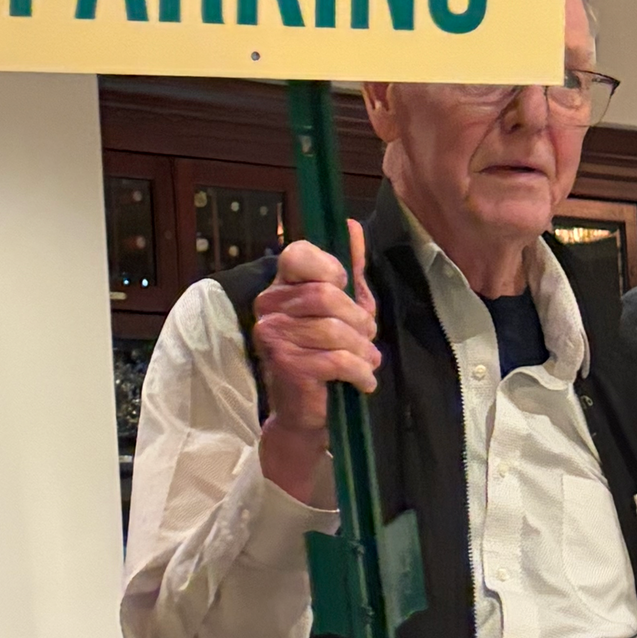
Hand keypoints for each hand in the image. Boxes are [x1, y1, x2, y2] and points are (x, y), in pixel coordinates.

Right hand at [254, 220, 377, 504]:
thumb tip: (352, 226)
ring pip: (334, 330)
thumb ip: (349, 268)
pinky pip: (336, 360)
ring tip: (366, 361)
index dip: (330, 268)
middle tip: (367, 337)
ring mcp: (272, 335)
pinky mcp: (284, 365)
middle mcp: (268, 305)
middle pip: (326, 295)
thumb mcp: (345, 307)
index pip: (298, 254)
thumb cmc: (326, 353)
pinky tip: (363, 380)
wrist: (306, 411)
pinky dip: (359, 371)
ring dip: (362, 349)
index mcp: (281, 285)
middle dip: (358, 320)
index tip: (345, 289)